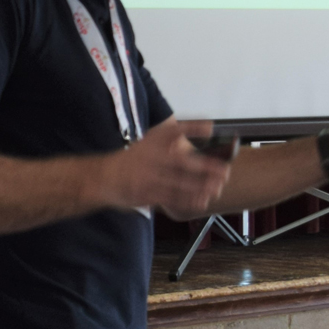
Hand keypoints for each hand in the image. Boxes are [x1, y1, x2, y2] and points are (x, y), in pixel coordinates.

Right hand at [104, 119, 229, 219]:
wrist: (103, 177)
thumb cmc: (132, 160)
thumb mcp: (148, 142)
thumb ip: (170, 139)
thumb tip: (203, 132)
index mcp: (151, 140)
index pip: (173, 130)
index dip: (192, 127)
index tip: (211, 127)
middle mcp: (150, 156)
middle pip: (182, 161)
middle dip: (205, 166)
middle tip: (225, 170)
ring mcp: (148, 176)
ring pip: (180, 182)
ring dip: (201, 186)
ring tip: (218, 187)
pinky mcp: (146, 193)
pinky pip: (171, 198)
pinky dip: (188, 200)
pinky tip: (202, 200)